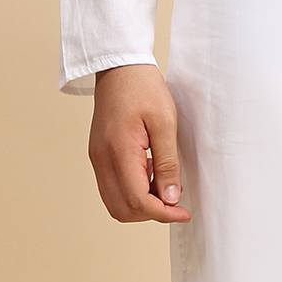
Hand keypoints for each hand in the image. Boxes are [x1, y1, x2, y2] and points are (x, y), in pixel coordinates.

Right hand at [87, 64, 193, 223]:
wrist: (120, 68)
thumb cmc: (144, 89)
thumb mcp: (165, 123)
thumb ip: (167, 163)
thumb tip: (170, 198)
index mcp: (118, 152)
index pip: (137, 201)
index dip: (163, 213)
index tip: (184, 212)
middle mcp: (102, 160)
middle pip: (123, 210)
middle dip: (151, 213)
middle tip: (175, 199)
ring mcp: (97, 159)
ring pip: (114, 203)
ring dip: (140, 204)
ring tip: (162, 183)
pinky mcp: (98, 156)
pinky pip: (111, 188)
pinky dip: (131, 192)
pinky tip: (149, 173)